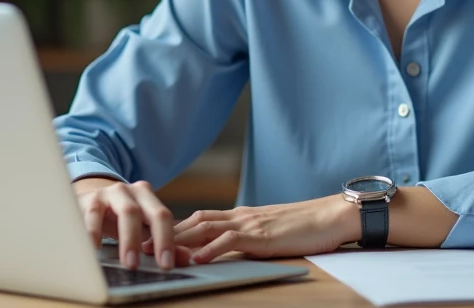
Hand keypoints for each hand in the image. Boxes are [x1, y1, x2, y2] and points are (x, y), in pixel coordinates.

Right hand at [72, 178, 193, 270]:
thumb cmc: (119, 219)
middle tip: (138, 266)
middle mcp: (128, 190)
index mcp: (146, 196)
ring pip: (117, 212)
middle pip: (137, 211)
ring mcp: (107, 193)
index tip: (166, 264)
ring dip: (122, 238)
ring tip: (123, 262)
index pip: (161, 215)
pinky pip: (91, 215)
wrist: (89, 200)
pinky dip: (93, 233)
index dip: (165, 240)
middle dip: (138, 240)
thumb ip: (164, 242)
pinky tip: (94, 250)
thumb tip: (186, 258)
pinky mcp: (87, 200)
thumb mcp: (140, 229)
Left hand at [146, 194, 356, 264]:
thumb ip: (246, 239)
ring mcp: (250, 223)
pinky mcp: (263, 234)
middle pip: (194, 220)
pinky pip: (232, 240)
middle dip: (166, 232)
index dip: (173, 227)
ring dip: (180, 240)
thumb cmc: (304, 227)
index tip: (151, 236)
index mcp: (240, 215)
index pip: (199, 218)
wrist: (331, 216)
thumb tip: (225, 251)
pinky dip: (212, 248)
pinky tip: (197, 258)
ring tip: (160, 252)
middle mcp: (240, 215)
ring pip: (206, 227)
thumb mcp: (268, 233)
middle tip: (141, 244)